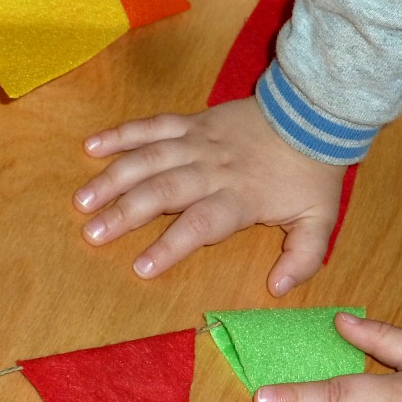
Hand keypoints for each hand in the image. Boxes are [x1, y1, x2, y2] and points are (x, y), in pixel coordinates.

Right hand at [74, 98, 346, 296]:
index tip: (140, 267)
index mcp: (239, 198)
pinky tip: (91, 147)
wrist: (313, 112)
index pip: (199, 224)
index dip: (169, 246)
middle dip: (124, 213)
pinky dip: (121, 135)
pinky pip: (152, 126)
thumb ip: (304, 257)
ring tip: (81, 200)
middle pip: (161, 192)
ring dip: (113, 179)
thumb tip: (278, 289)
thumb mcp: (320, 220)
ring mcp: (198, 143)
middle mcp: (212, 170)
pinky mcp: (192, 122)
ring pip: (148, 159)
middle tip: (92, 234)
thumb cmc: (311, 172)